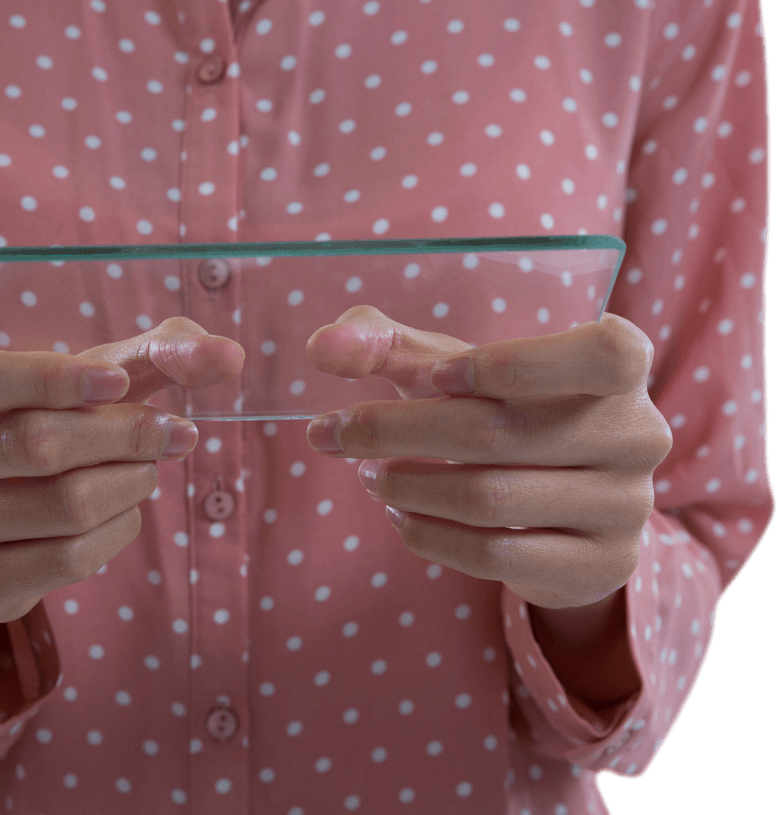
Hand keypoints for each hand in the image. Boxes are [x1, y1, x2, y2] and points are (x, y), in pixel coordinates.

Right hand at [0, 317, 243, 623]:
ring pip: (66, 506)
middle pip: (41, 446)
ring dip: (132, 483)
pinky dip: (120, 529)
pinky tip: (124, 510)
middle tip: (179, 433)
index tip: (121, 383)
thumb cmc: (45, 414)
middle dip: (128, 436)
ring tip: (148, 469)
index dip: (54, 379)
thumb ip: (154, 354)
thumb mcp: (85, 374)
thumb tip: (228, 356)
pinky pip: (71, 558)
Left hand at [304, 305, 672, 609]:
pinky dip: (429, 535)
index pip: (600, 356)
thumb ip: (389, 346)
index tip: (434, 378)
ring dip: (407, 486)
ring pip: (491, 498)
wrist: (566, 510)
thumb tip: (322, 345)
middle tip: (331, 433)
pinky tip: (400, 516)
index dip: (513, 364)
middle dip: (395, 430)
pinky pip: (496, 554)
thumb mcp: (457, 372)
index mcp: (620, 367)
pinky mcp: (599, 564)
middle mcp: (638, 433)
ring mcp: (626, 505)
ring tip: (369, 477)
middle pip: (501, 431)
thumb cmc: (506, 414)